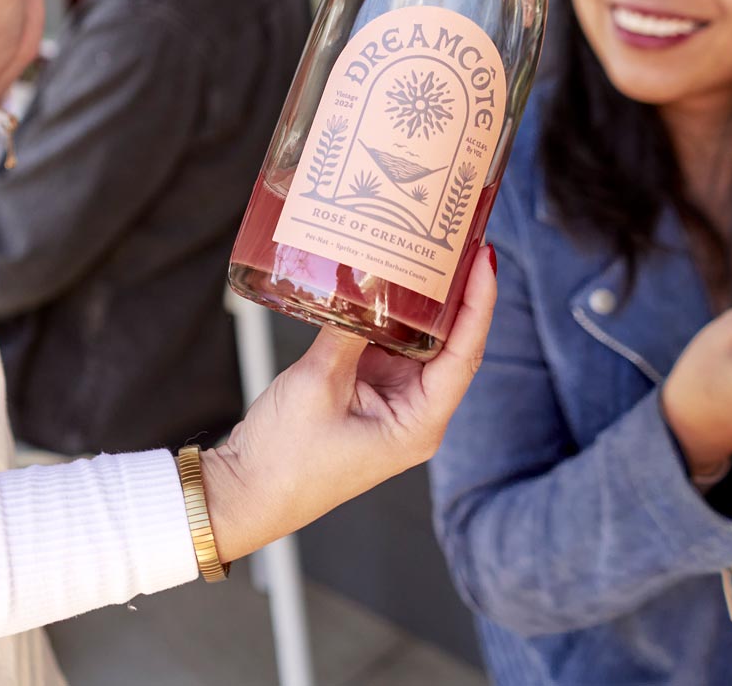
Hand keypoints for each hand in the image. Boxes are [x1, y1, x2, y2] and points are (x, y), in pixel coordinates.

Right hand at [202, 248, 497, 563]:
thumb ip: (347, 329)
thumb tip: (366, 280)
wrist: (247, 490)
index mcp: (420, 424)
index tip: (484, 259)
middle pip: (450, 345)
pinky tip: (384, 283)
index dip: (479, 304)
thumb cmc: (286, 457)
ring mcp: (392, 404)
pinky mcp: (368, 394)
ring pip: (418, 344)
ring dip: (420, 303)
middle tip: (458, 241)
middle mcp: (415, 414)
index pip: (466, 355)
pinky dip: (387, 317)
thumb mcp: (319, 383)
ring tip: (427, 251)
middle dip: (456, 295)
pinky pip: (387, 348)